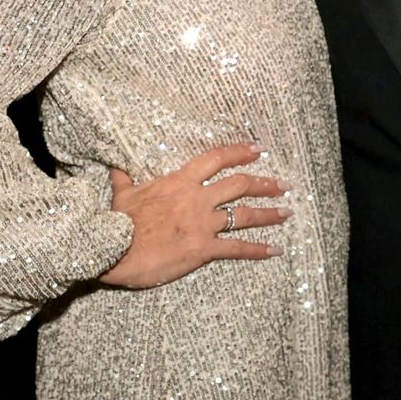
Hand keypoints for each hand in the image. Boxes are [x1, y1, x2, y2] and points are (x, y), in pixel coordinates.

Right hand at [99, 143, 289, 289]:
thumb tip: (115, 167)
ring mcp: (203, 224)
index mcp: (180, 181)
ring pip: (244, 215)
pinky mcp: (203, 249)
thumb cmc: (117, 221)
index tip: (259, 149)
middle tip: (284, 184)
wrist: (112, 248)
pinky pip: (237, 248)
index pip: (216, 159)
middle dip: (265, 184)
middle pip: (240, 185)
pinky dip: (258, 250)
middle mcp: (198, 199)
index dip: (240, 152)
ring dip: (269, 213)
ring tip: (287, 212)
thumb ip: (124, 178)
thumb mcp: (122, 193)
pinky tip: (275, 250)